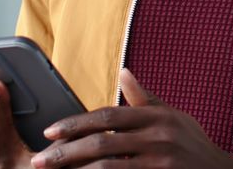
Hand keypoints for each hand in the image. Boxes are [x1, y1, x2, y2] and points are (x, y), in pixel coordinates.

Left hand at [30, 69, 232, 167]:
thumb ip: (145, 99)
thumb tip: (123, 73)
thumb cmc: (194, 145)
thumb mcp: (174, 117)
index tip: (50, 132)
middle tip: (39, 160)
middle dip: (65, 152)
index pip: (107, 117)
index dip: (75, 123)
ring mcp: (160, 161)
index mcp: (156, 116)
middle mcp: (158, 136)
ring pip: (108, 167)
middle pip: (101, 142)